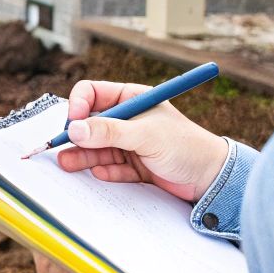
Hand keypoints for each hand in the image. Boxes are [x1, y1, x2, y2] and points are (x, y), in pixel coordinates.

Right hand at [54, 80, 228, 201]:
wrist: (212, 178)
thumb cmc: (186, 146)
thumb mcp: (145, 134)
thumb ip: (109, 131)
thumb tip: (75, 129)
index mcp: (132, 99)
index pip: (93, 94)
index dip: (78, 105)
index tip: (72, 122)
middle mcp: (129, 119)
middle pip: (91, 123)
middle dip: (77, 135)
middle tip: (62, 146)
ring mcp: (130, 143)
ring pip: (97, 147)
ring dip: (83, 155)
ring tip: (68, 164)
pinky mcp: (134, 165)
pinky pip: (110, 166)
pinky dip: (104, 171)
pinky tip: (100, 173)